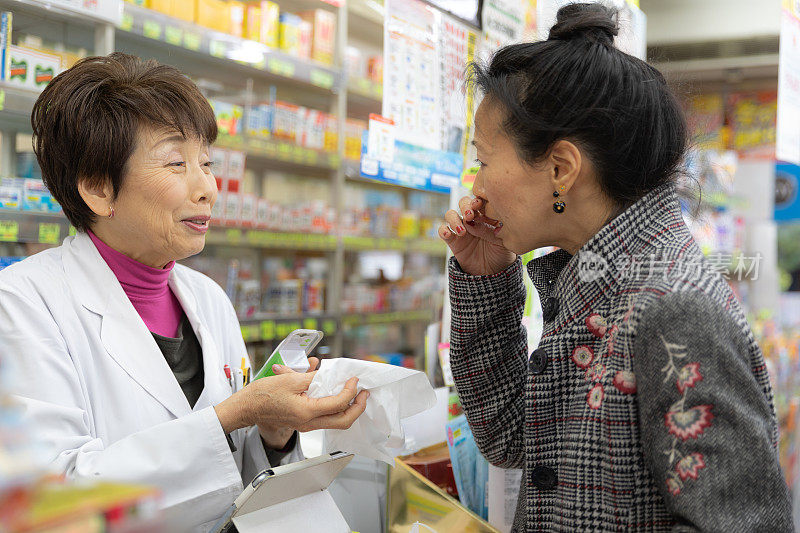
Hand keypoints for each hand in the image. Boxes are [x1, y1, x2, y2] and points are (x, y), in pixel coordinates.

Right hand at [214, 360, 367, 434]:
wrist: (246, 407)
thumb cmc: (263, 394)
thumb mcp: (291, 379)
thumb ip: (314, 378)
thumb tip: (330, 374)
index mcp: (306, 412)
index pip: (338, 404)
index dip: (350, 391)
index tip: (354, 379)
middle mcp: (308, 423)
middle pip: (343, 421)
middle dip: (358, 407)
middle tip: (364, 393)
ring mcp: (306, 425)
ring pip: (336, 422)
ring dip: (348, 408)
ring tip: (354, 394)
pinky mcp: (302, 422)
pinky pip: (325, 418)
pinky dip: (335, 408)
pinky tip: (336, 395)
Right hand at [439, 196, 515, 275]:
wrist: (493, 273)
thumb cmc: (501, 254)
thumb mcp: (502, 242)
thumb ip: (491, 231)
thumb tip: (477, 223)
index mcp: (487, 215)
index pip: (480, 201)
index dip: (477, 200)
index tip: (478, 204)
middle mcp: (473, 219)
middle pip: (463, 203)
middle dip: (465, 206)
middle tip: (469, 215)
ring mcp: (461, 229)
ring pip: (451, 214)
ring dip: (454, 219)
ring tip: (462, 232)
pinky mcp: (453, 240)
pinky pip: (443, 230)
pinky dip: (443, 230)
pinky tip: (448, 235)